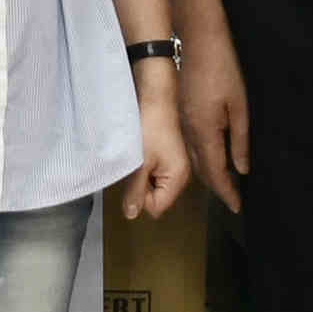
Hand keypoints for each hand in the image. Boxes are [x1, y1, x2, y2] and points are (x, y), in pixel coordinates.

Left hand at [124, 67, 189, 220]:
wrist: (157, 95)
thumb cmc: (150, 127)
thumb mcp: (140, 161)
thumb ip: (136, 191)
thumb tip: (131, 216)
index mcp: (179, 178)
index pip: (156, 207)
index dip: (142, 198)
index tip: (135, 178)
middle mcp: (181, 175)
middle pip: (156, 197)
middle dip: (141, 187)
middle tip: (135, 165)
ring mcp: (176, 164)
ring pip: (154, 184)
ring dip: (142, 175)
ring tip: (137, 157)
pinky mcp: (170, 155)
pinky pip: (155, 171)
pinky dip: (145, 165)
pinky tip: (141, 151)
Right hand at [179, 36, 254, 210]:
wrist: (197, 39)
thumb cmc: (223, 68)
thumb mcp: (239, 105)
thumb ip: (240, 139)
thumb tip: (242, 169)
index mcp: (204, 131)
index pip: (215, 172)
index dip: (226, 191)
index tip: (237, 207)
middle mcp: (187, 132)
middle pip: (200, 170)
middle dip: (217, 187)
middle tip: (232, 199)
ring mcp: (180, 122)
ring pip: (192, 159)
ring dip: (207, 174)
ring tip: (224, 184)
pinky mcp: (179, 113)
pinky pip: (188, 146)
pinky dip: (199, 159)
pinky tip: (209, 157)